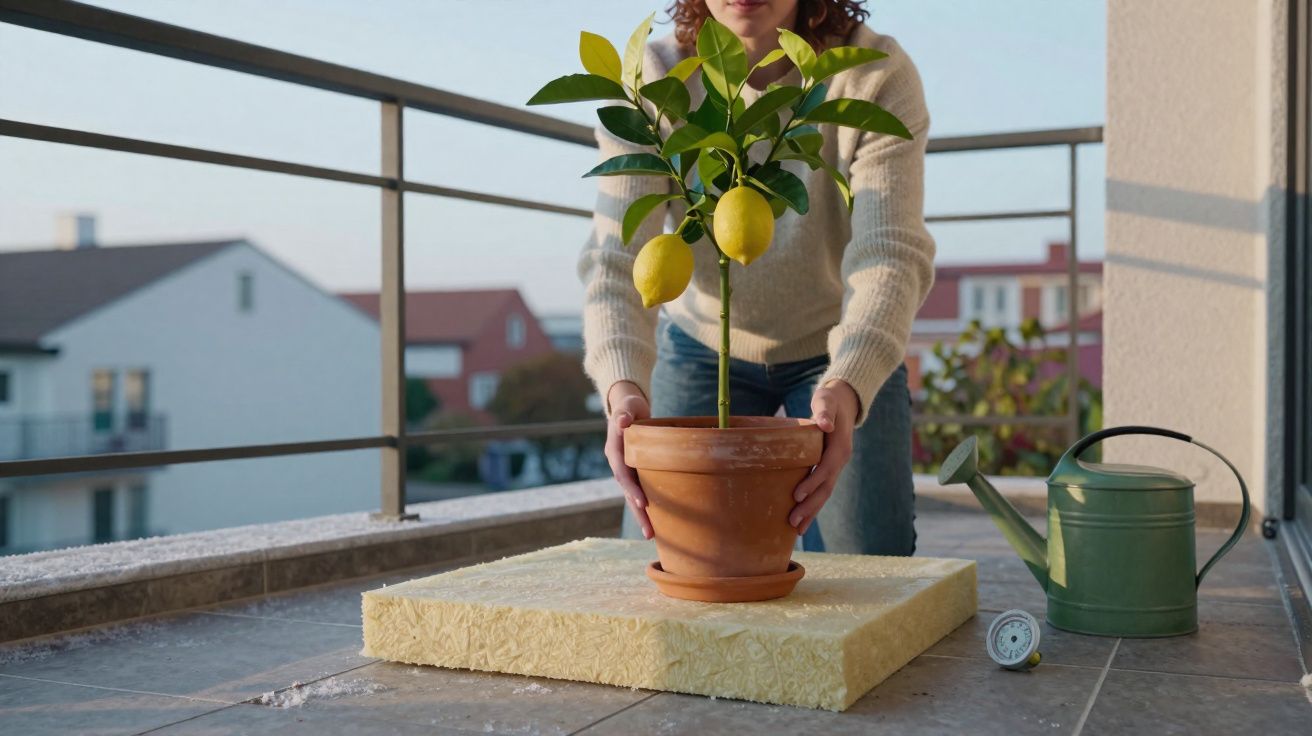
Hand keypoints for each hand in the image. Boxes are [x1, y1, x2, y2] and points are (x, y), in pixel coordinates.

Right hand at [604, 381, 653, 538]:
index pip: (622, 473)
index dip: (630, 488)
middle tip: (648, 533)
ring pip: (632, 496)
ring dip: (641, 515)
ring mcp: (626, 470)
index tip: (641, 502)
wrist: (627, 408)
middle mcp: (618, 464)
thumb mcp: (627, 405)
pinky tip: (659, 521)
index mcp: (614, 450)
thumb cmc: (629, 405)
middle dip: (637, 512)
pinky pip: (641, 491)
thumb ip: (624, 413)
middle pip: (627, 492)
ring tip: (651, 535)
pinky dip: (647, 506)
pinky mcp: (635, 472)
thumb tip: (621, 422)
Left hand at [790, 379, 858, 534]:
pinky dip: (813, 505)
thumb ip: (825, 412)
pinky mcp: (829, 469)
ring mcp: (836, 466)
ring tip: (796, 528)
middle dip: (810, 506)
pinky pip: (822, 490)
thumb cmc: (830, 400)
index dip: (813, 482)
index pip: (826, 468)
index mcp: (840, 446)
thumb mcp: (827, 400)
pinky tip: (802, 520)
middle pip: (826, 487)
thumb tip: (825, 425)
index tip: (796, 495)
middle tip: (792, 522)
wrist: (843, 403)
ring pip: (825, 493)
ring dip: (812, 511)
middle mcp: (840, 460)